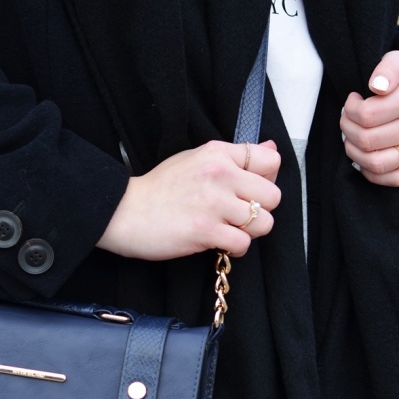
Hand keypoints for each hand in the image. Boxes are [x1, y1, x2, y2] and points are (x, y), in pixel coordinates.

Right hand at [97, 139, 280, 259]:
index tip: (250, 191)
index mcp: (218, 154)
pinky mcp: (206, 230)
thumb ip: (234, 157)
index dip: (266, 180)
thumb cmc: (159, 188)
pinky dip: (234, 248)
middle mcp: (220, 174)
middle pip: (273, 196)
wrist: (124, 211)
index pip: (270, 161)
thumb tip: (273, 150)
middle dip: (260, 210)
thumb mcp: (196, 159)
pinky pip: (243, 243)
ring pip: (263, 222)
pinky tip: (218, 242)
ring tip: (227, 229)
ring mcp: (214, 203)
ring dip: (248, 232)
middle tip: (238, 215)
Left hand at [340, 51, 398, 186]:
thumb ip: (387, 67)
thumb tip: (376, 86)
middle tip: (347, 119)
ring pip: (375, 163)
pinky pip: (390, 179)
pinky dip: (370, 171)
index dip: (350, 109)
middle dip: (347, 129)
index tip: (352, 101)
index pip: (367, 115)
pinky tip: (365, 154)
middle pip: (367, 140)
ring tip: (353, 137)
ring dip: (354, 151)